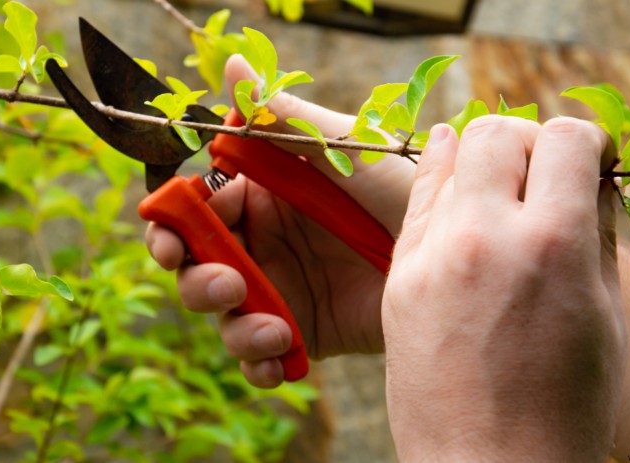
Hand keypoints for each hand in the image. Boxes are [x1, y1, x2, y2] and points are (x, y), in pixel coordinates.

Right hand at [146, 55, 414, 386]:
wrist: (452, 255)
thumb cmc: (401, 190)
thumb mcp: (343, 151)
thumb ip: (285, 118)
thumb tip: (230, 63)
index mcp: (260, 196)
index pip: (194, 207)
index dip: (177, 218)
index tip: (188, 226)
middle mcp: (261, 243)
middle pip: (193, 264)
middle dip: (195, 278)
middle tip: (228, 284)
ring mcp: (278, 289)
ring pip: (220, 315)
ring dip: (232, 325)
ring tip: (273, 328)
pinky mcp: (299, 331)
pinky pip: (258, 355)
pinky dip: (259, 362)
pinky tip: (280, 357)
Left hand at [383, 116, 625, 460]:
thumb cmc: (564, 402)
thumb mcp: (602, 314)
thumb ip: (592, 233)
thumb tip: (586, 180)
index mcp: (553, 244)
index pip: (567, 138)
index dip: (587, 143)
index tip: (588, 163)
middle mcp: (485, 237)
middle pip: (496, 132)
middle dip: (527, 141)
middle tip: (538, 172)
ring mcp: (432, 255)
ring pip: (449, 156)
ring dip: (480, 160)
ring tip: (497, 187)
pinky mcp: (400, 277)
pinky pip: (418, 202)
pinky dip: (439, 181)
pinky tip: (456, 188)